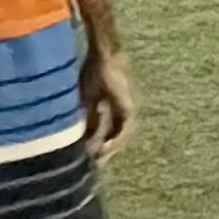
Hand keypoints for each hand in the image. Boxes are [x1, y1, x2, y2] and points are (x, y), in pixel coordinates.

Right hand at [80, 44, 138, 160]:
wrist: (104, 54)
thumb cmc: (93, 70)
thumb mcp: (88, 98)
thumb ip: (90, 118)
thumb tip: (85, 137)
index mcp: (119, 105)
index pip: (113, 130)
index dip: (103, 144)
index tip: (92, 157)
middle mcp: (129, 107)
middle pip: (121, 135)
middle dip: (109, 150)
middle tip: (96, 164)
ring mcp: (133, 105)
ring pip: (125, 134)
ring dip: (113, 147)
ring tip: (99, 159)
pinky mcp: (131, 104)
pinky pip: (126, 127)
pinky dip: (116, 139)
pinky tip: (106, 148)